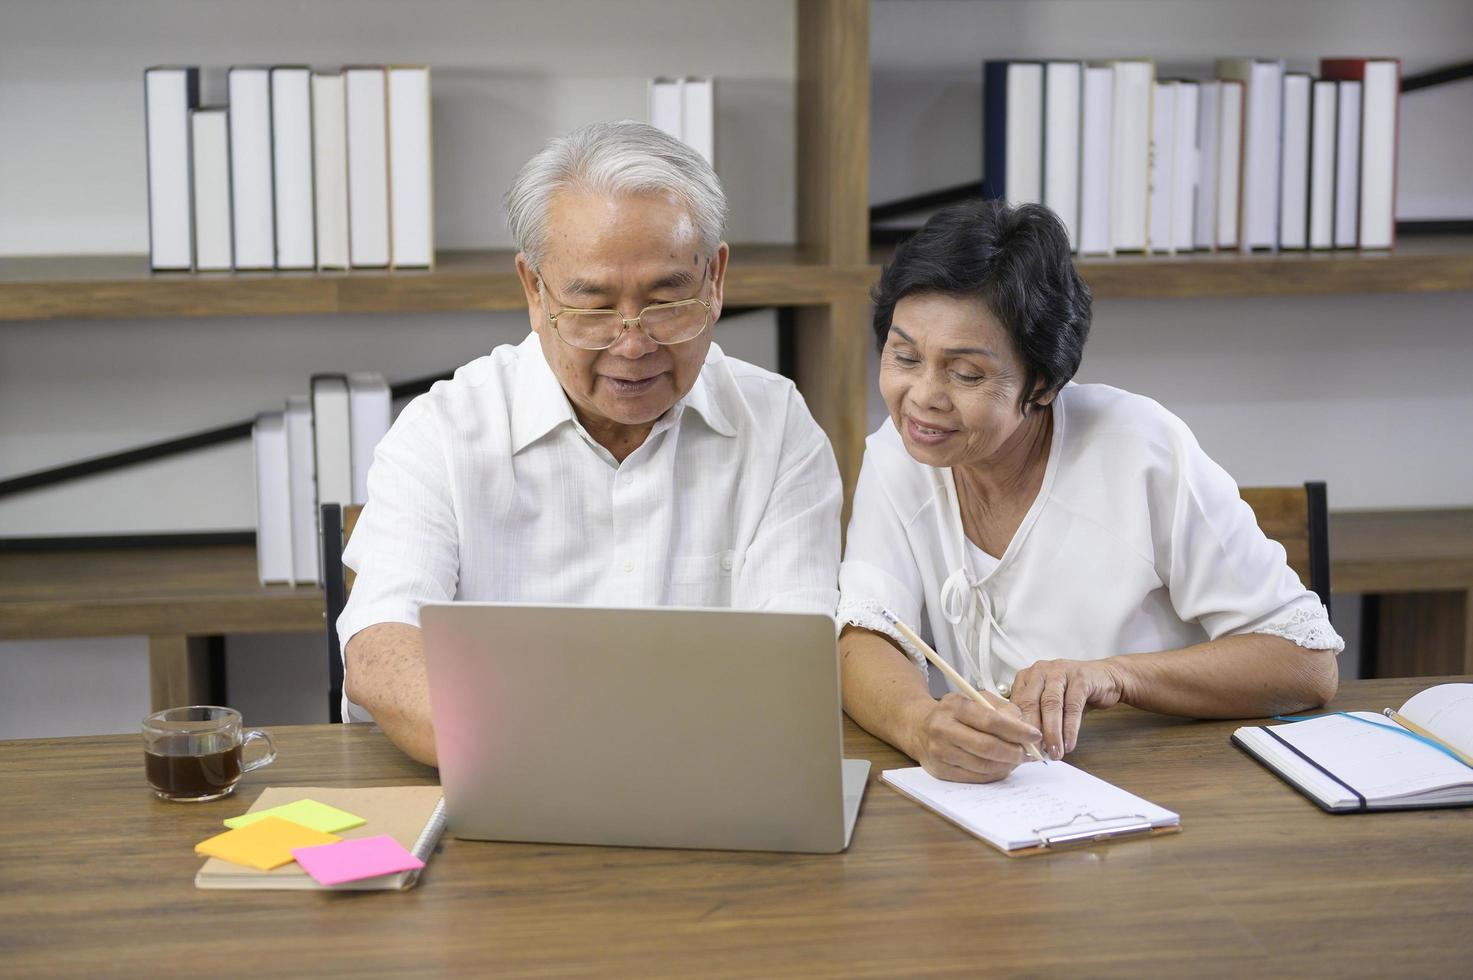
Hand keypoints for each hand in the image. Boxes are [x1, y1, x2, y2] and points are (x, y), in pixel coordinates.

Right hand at [908, 691, 1044, 782]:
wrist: (919, 728)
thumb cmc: (954, 713)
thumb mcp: (976, 700)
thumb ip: (1003, 709)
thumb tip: (1026, 728)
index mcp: (954, 706)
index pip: (991, 720)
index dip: (1017, 730)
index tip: (1035, 735)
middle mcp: (942, 728)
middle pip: (987, 746)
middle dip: (1014, 752)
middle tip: (1029, 753)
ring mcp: (939, 752)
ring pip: (983, 765)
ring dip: (1006, 765)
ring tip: (1017, 760)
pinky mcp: (940, 771)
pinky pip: (975, 777)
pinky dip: (994, 774)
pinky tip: (1002, 767)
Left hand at [1008, 658, 1126, 759]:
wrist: (1105, 678)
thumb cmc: (1072, 692)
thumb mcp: (1048, 703)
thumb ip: (1036, 718)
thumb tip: (1027, 745)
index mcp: (1027, 677)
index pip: (1017, 704)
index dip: (1018, 729)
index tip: (1021, 749)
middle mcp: (1040, 671)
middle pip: (1031, 703)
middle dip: (1032, 732)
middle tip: (1035, 754)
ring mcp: (1060, 672)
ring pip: (1051, 705)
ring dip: (1052, 733)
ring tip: (1054, 752)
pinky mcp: (1080, 679)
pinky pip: (1073, 707)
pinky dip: (1070, 728)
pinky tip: (1069, 743)